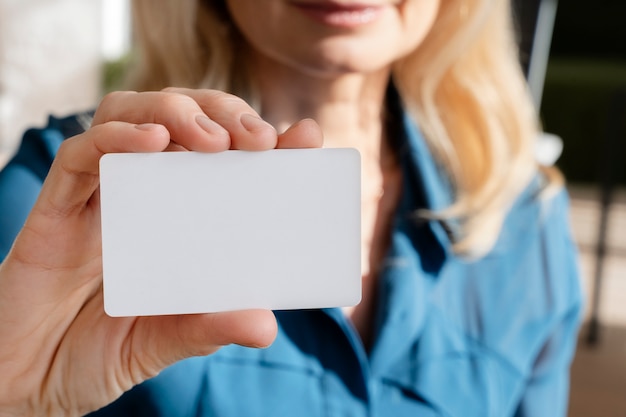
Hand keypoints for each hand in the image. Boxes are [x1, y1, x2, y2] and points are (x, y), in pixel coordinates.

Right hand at [0, 88, 322, 415]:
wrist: (29, 379)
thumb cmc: (97, 354)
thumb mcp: (164, 341)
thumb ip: (208, 328)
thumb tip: (265, 326)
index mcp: (176, 218)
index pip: (223, 158)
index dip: (261, 137)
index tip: (303, 136)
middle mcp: (141, 195)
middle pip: (181, 119)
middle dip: (222, 112)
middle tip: (257, 138)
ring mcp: (98, 195)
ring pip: (130, 115)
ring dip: (175, 112)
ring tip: (212, 137)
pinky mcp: (57, 207)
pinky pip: (80, 154)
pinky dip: (115, 139)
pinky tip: (150, 143)